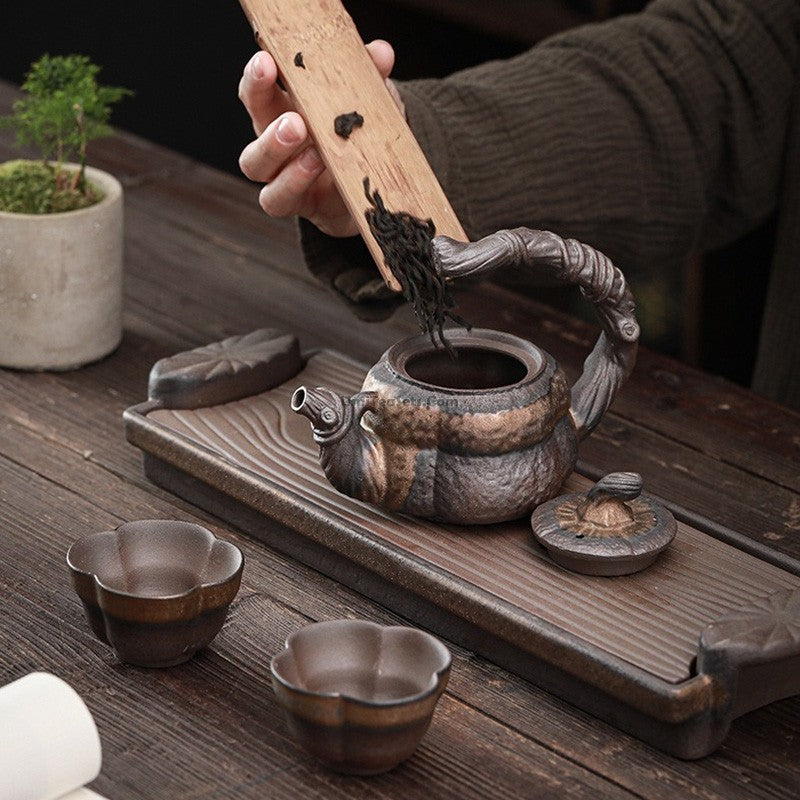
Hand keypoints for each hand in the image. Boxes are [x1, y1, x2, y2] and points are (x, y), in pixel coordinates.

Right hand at [238, 40, 400, 237]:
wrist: (372, 188)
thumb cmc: (360, 140)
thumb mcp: (368, 105)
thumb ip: (370, 79)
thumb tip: (381, 53)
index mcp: (284, 111)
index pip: (258, 90)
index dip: (257, 78)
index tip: (266, 61)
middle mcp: (275, 142)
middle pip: (253, 123)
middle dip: (266, 116)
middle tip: (295, 119)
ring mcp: (281, 174)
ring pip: (255, 165)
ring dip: (277, 154)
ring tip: (313, 152)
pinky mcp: (298, 203)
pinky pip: (278, 199)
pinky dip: (296, 184)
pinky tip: (321, 172)